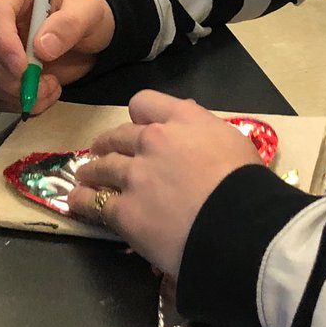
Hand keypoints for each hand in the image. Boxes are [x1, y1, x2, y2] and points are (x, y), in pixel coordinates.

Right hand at [0, 0, 114, 113]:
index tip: (23, 67)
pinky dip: (16, 101)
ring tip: (50, 88)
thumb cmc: (85, 12)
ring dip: (15, 93)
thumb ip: (69, 24)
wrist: (88, 35)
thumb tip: (42, 47)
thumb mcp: (89, 12)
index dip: (3, 42)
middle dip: (10, 77)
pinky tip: (41, 95)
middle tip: (44, 85)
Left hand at [67, 90, 261, 276]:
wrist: (239, 224)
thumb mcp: (233, 140)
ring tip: (84, 177)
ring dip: (91, 171)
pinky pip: (95, 202)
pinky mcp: (125, 211)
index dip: (138, 115)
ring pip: (101, 167)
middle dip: (108, 144)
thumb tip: (190, 121)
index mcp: (182, 119)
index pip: (144, 102)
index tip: (137, 126)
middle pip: (118, 136)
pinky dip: (83, 201)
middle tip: (103, 153)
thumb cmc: (247, 183)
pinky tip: (78, 202)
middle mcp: (153, 140)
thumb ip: (205, 129)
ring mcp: (135, 176)